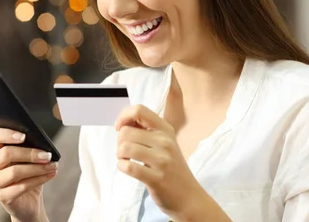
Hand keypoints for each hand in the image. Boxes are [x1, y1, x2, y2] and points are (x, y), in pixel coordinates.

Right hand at [0, 127, 57, 221]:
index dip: (5, 134)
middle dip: (30, 154)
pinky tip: (49, 175)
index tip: (24, 136)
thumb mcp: (27, 157)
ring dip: (37, 168)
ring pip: (14, 171)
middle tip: (47, 155)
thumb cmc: (27, 174)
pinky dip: (38, 180)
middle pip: (5, 154)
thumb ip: (28, 146)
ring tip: (52, 166)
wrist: (28, 201)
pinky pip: (21, 187)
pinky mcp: (2, 196)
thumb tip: (41, 142)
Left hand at [115, 105, 218, 220]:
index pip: (139, 110)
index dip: (123, 116)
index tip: (120, 128)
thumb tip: (124, 120)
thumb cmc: (172, 167)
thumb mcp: (165, 142)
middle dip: (119, 141)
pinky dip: (122, 166)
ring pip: (124, 147)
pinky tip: (128, 168)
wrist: (189, 197)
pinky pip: (128, 166)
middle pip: (126, 131)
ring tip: (126, 159)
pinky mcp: (156, 178)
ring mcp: (162, 160)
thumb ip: (147, 129)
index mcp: (165, 129)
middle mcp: (165, 141)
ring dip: (119, 154)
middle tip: (126, 150)